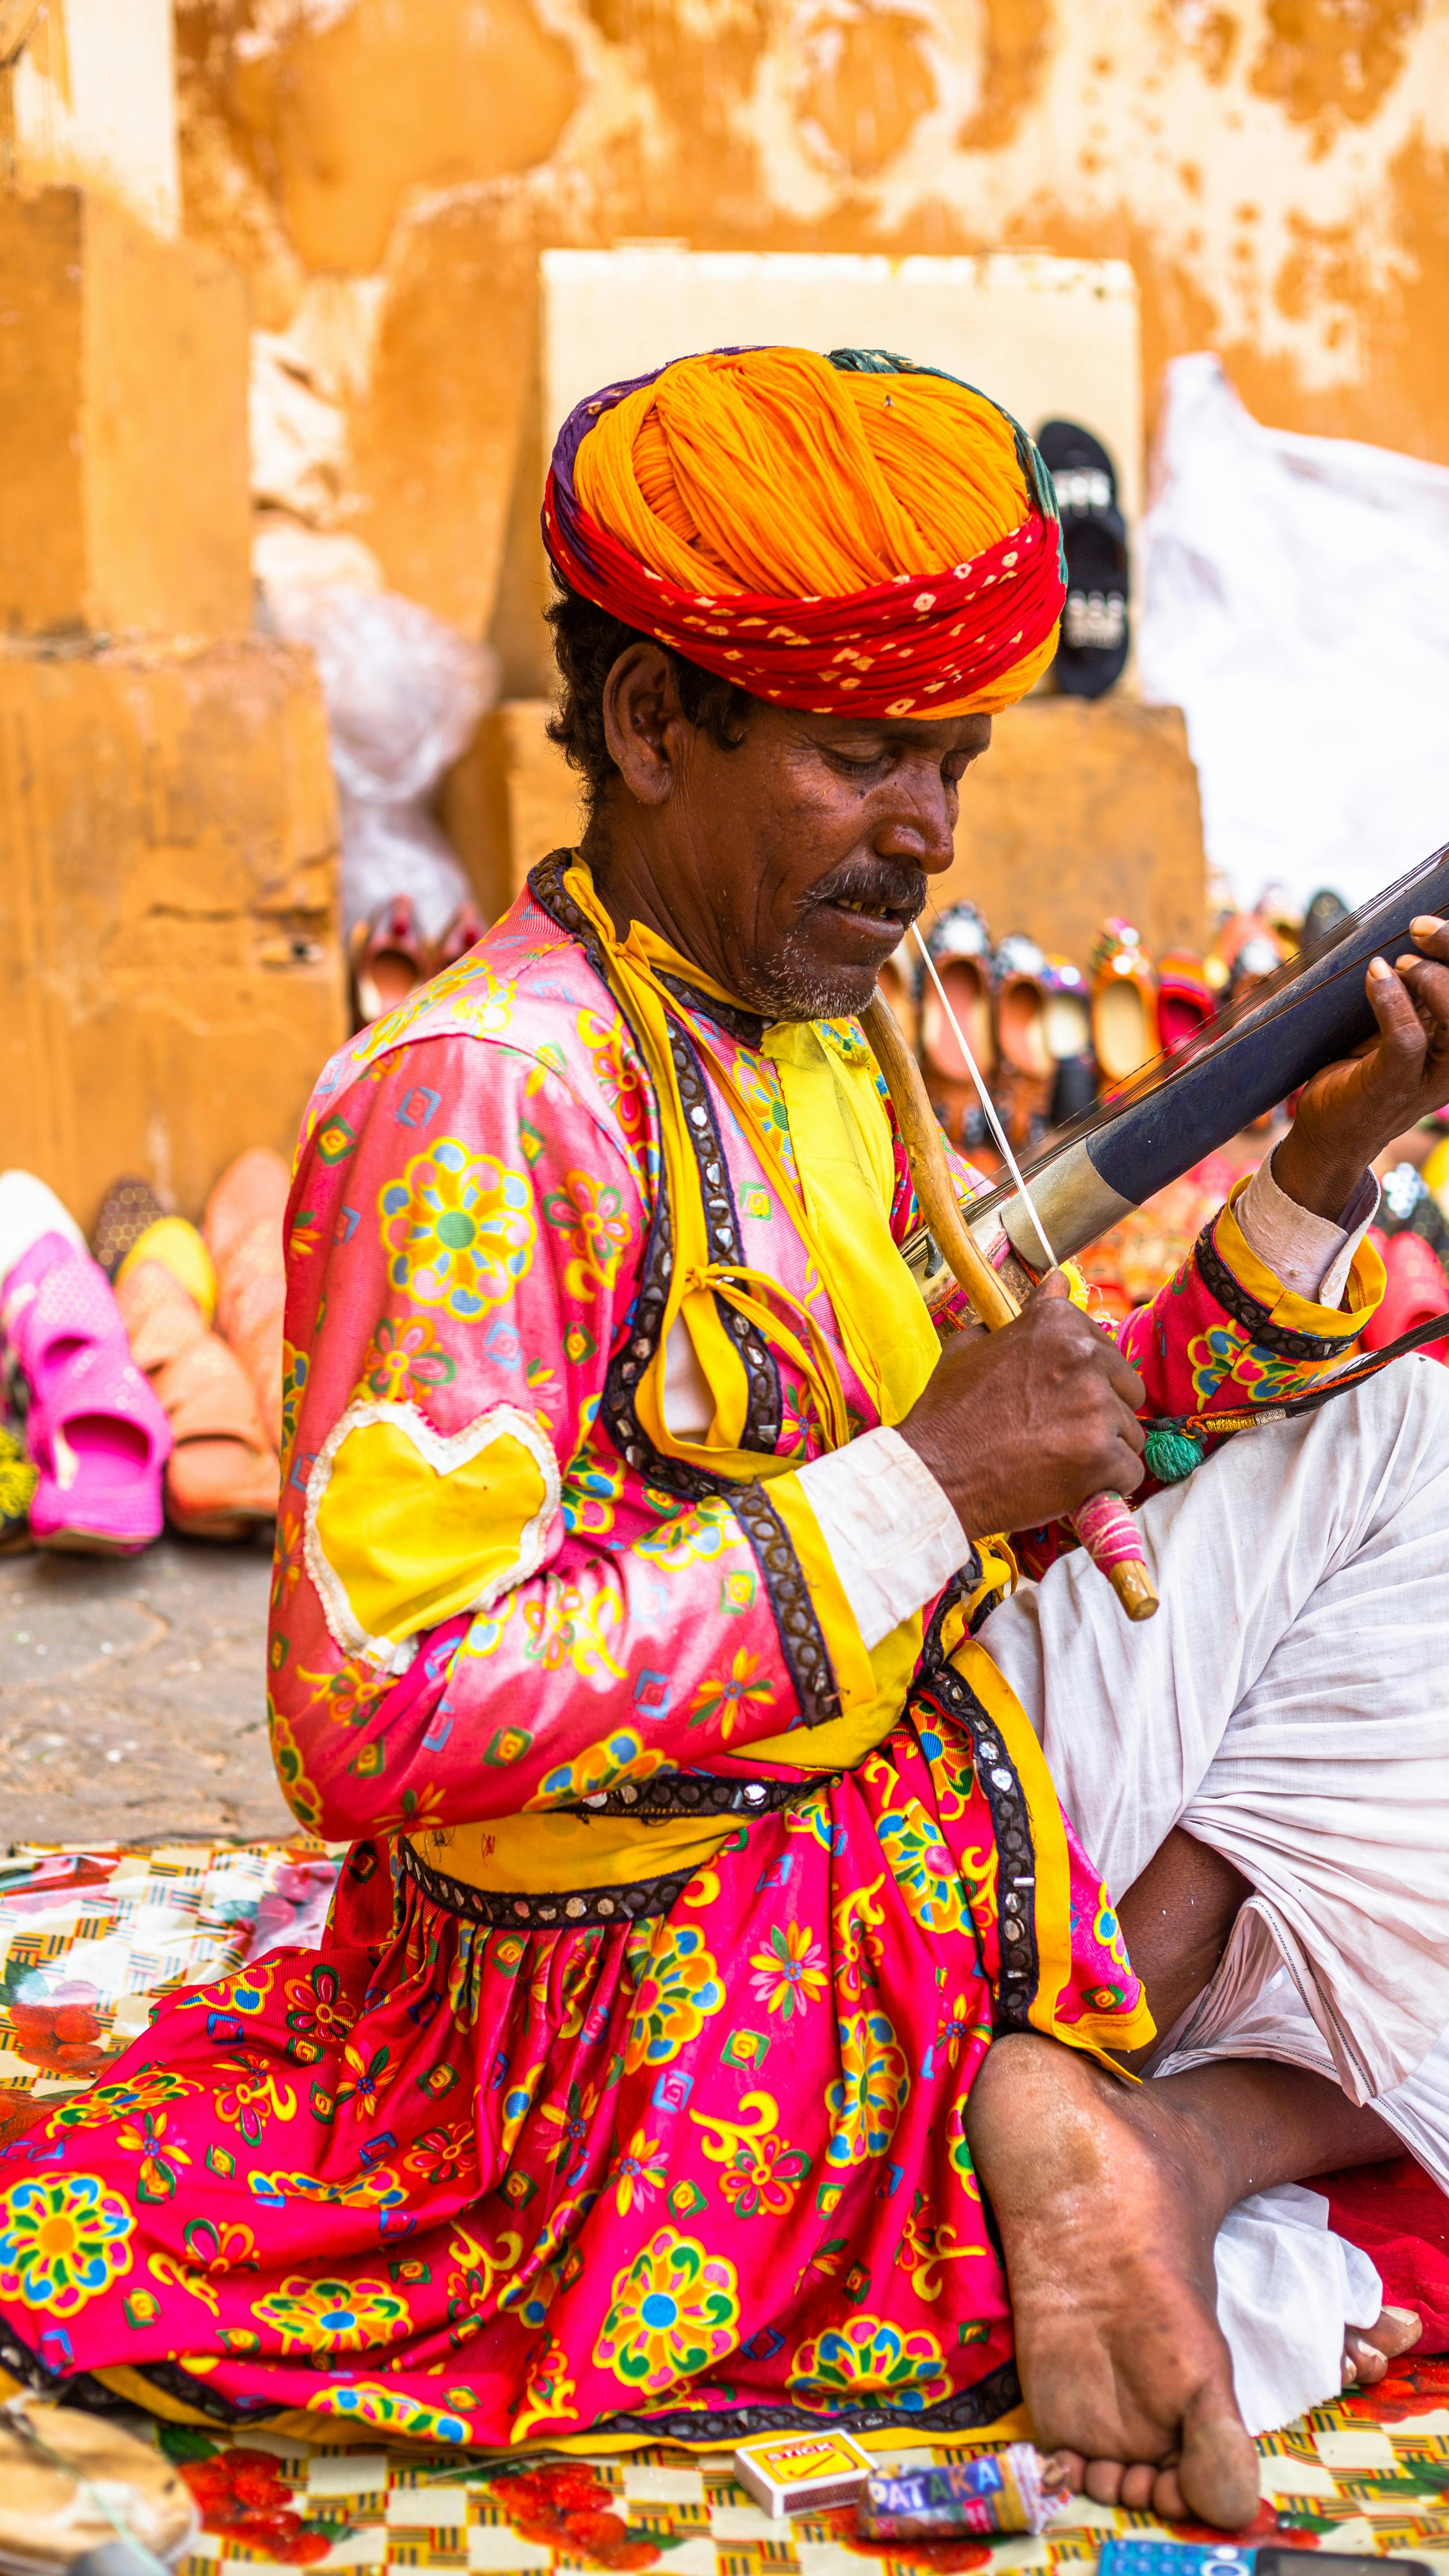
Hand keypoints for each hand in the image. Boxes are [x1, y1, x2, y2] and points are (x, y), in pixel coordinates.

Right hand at [897, 1271, 1146, 1538]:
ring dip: (1103, 1451)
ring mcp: (1097, 1406)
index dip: (1086, 1381)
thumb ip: (1025, 1313)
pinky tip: (1070, 1484)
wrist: (934, 1474)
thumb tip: (1056, 1280)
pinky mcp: (1104, 1455)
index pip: (1106, 1350)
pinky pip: (1129, 1472)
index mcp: (1058, 1323)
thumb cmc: (949, 1413)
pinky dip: (1105, 1485)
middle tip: (1058, 1435)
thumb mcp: (975, 1345)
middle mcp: (1084, 1356)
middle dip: (1102, 1414)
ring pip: (1130, 1433)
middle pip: (1127, 1389)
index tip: (1058, 1399)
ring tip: (1057, 1461)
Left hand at [1274, 916, 1448, 1220]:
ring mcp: (1431, 1077)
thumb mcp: (1398, 1027)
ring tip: (1400, 962)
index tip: (1436, 921)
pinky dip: (1392, 1001)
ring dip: (1429, 978)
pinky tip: (1376, 975)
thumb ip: (1415, 994)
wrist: (1330, 1135)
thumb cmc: (1363, 1073)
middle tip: (1419, 927)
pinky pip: (1407, 1038)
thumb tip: (1417, 938)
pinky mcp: (1395, 1085)